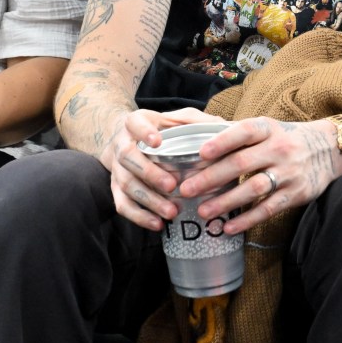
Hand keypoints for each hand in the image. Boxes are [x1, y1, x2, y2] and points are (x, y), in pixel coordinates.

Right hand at [107, 106, 212, 230]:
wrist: (125, 139)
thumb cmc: (159, 128)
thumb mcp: (176, 118)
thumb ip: (197, 121)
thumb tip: (225, 127)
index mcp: (135, 122)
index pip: (135, 123)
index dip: (144, 132)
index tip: (157, 141)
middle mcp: (121, 144)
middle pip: (128, 158)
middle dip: (150, 173)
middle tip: (172, 185)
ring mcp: (116, 168)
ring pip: (126, 184)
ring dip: (148, 200)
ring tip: (171, 211)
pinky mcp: (115, 187)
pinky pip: (122, 204)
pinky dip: (139, 217)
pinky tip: (158, 224)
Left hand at [175, 116, 341, 234]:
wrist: (329, 150)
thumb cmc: (287, 139)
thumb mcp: (268, 129)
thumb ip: (239, 134)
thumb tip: (198, 136)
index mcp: (269, 129)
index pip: (244, 132)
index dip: (223, 141)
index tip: (201, 153)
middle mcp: (279, 149)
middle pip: (242, 163)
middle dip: (212, 178)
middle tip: (187, 189)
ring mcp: (289, 172)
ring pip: (253, 188)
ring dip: (226, 201)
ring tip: (203, 211)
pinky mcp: (296, 193)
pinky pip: (269, 208)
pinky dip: (248, 219)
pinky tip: (229, 227)